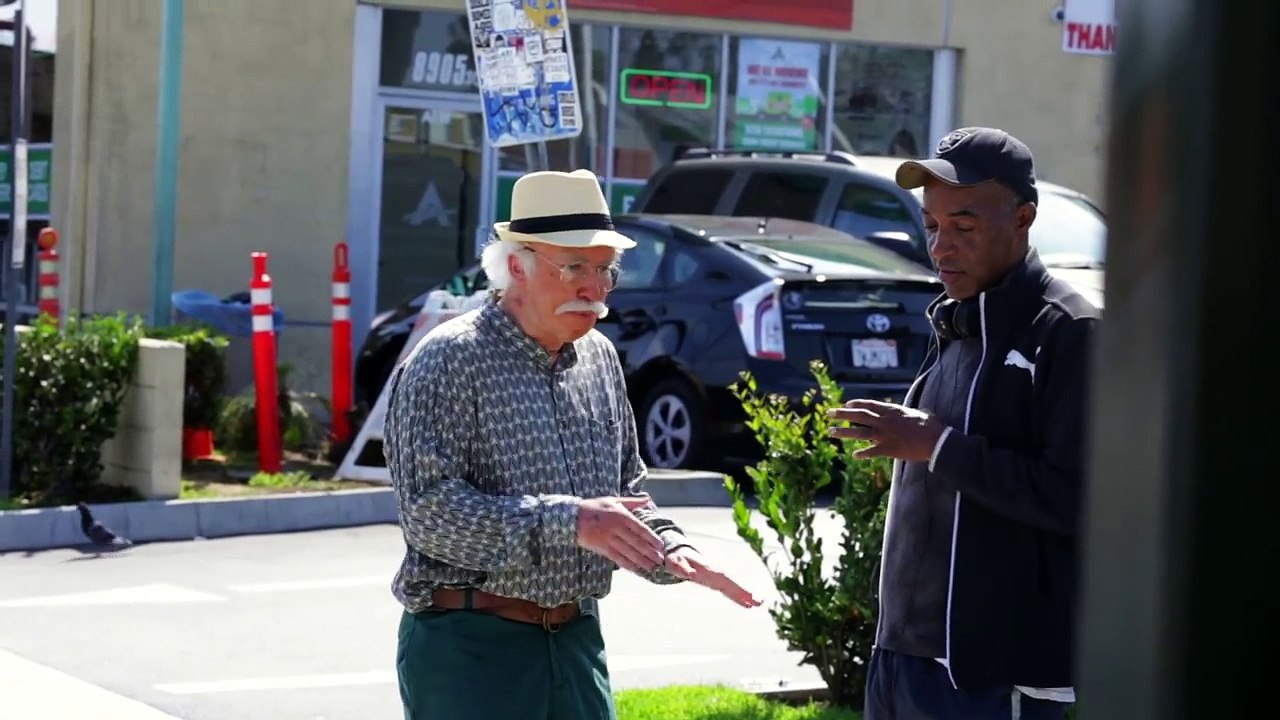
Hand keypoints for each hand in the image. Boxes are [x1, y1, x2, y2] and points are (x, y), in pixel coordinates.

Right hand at [576, 495, 665, 574]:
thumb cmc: (595, 507)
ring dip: (642, 561)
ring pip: (629, 552)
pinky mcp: (602, 548)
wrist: (573, 518)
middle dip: (650, 553)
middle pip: (637, 543)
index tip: (661, 546)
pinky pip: (617, 558)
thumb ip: (632, 502)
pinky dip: (628, 565)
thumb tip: (648, 500)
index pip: (640, 529)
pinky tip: (636, 569)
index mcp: (622, 516)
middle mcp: (617, 528)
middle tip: (661, 560)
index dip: (652, 538)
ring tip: (652, 567)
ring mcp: (609, 539)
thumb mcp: (614, 500)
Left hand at [664, 547, 763, 608]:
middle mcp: (715, 571)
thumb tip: (690, 575)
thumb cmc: (676, 559)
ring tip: (759, 603)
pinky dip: (739, 595)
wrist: (678, 553)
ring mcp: (718, 576)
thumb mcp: (675, 562)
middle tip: (759, 601)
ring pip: (733, 585)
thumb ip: (682, 567)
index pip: (723, 578)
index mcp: (707, 568)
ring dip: (746, 594)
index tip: (745, 595)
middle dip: (744, 591)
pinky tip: (749, 604)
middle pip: (732, 583)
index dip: (734, 587)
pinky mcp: (717, 581)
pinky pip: (730, 588)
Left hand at [827, 399, 947, 462]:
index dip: (856, 404)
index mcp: (892, 411)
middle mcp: (885, 421)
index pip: (869, 405)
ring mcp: (885, 435)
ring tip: (832, 432)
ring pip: (860, 433)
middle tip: (829, 413)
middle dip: (843, 414)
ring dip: (844, 433)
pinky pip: (872, 452)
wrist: (936, 441)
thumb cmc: (931, 426)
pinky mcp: (889, 449)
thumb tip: (911, 412)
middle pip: (859, 416)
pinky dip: (863, 454)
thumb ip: (908, 413)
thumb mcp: (918, 414)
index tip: (846, 404)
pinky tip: (854, 455)